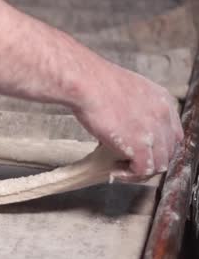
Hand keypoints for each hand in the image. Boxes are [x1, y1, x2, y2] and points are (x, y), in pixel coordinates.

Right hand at [72, 62, 183, 181]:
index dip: (158, 146)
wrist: (87, 83)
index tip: (141, 151)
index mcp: (161, 100)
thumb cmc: (95, 83)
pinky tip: (114, 171)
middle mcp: (163, 116)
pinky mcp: (140, 146)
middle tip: (129, 163)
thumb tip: (121, 124)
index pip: (172, 132)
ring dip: (140, 170)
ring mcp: (153, 132)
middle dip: (150, 160)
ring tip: (120, 168)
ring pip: (159, 164)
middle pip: (169, 150)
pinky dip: (129, 175)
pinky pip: (143, 171)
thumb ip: (132, 108)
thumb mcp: (125, 90)